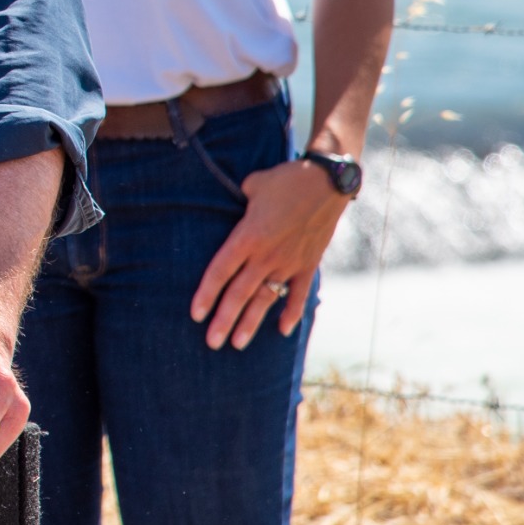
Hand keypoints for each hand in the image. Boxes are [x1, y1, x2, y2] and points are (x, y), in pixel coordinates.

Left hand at [191, 159, 347, 350]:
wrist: (327, 182)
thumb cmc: (284, 180)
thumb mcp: (252, 186)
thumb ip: (238, 204)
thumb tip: (233, 210)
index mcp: (248, 237)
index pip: (220, 271)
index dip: (206, 294)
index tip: (195, 315)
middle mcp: (266, 255)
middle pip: (239, 293)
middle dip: (224, 319)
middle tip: (211, 342)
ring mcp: (289, 262)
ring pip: (265, 298)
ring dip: (252, 322)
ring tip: (237, 344)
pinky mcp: (308, 264)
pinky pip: (298, 293)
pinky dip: (291, 312)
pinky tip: (282, 330)